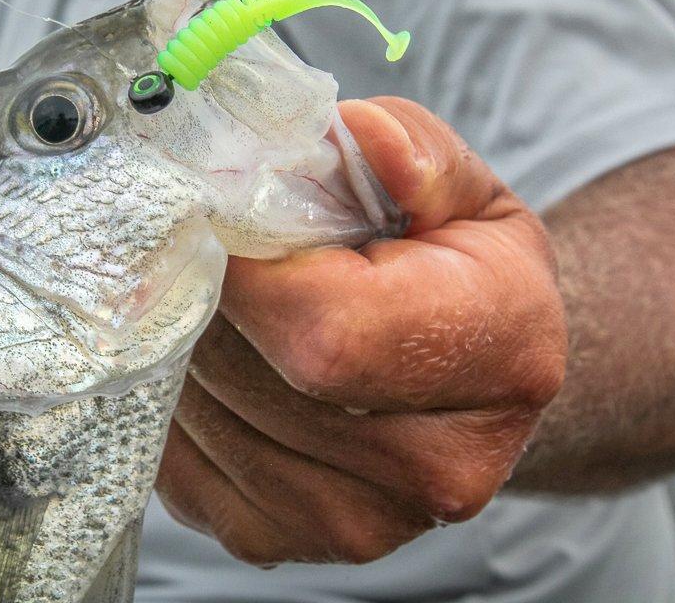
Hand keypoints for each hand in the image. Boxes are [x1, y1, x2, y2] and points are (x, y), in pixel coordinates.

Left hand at [155, 97, 566, 565]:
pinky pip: (174, 458)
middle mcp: (438, 467)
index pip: (328, 330)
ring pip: (198, 416)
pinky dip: (172, 397)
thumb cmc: (458, 270)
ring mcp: (355, 522)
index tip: (214, 213)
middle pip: (250, 376)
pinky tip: (212, 356)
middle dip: (203, 295)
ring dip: (180, 341)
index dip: (245, 266)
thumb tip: (353, 133)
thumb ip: (411, 151)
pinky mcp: (278, 541)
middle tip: (204, 244)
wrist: (466, 377)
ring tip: (218, 300)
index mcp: (501, 357)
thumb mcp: (462, 188)